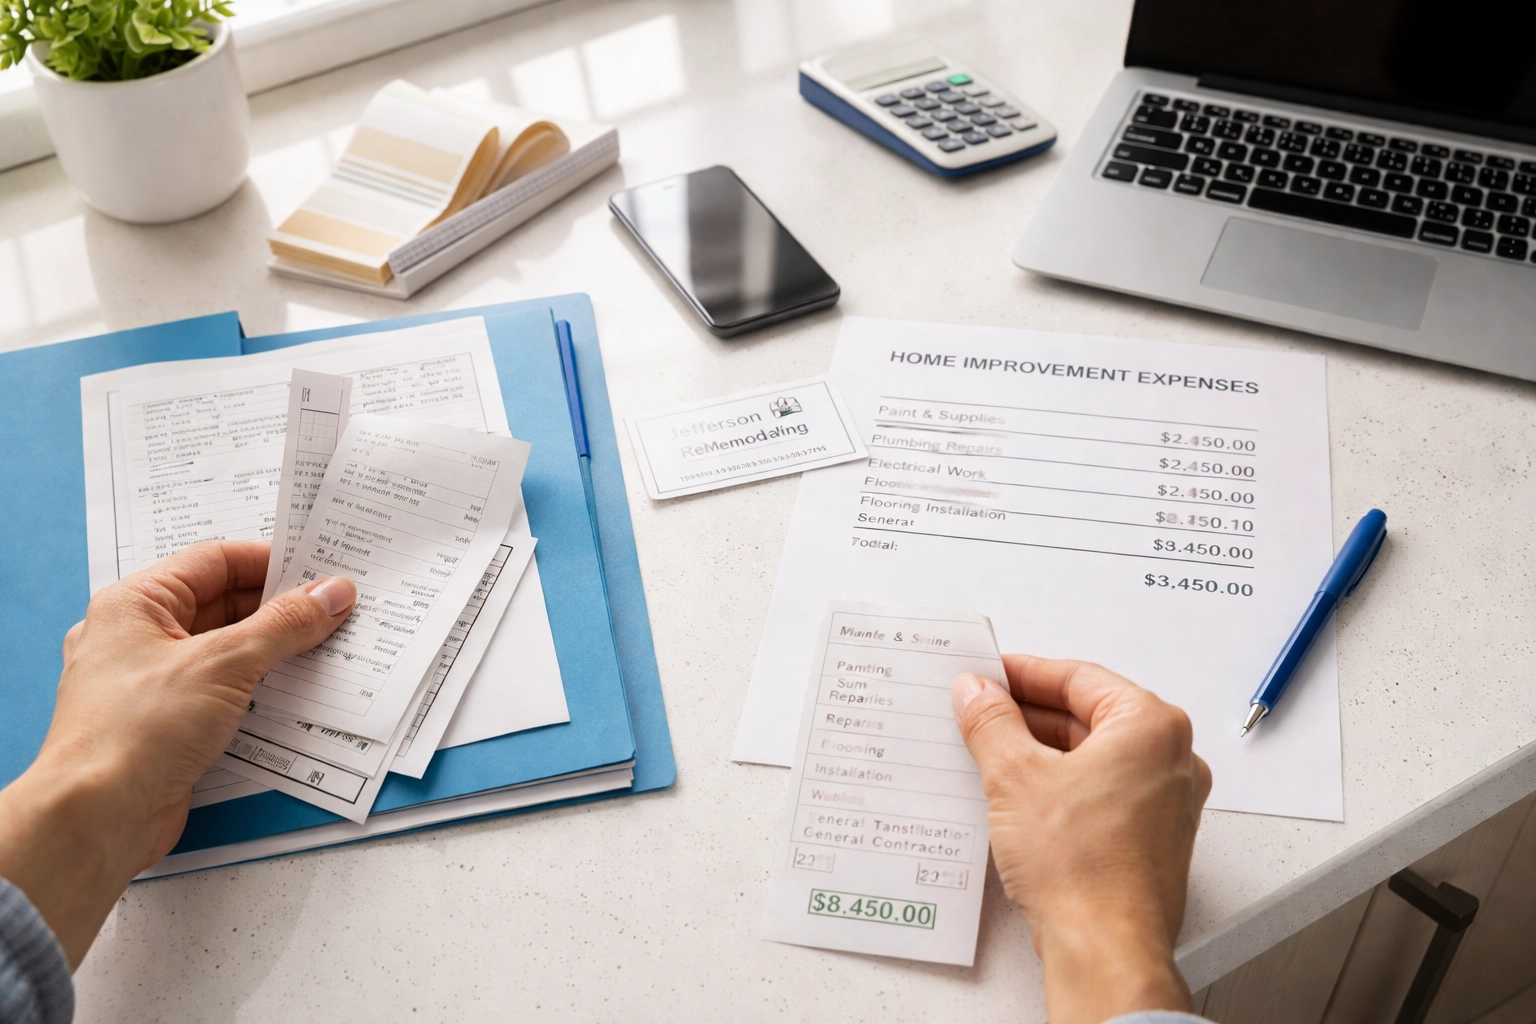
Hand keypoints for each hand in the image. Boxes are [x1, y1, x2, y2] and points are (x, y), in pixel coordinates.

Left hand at [0, 541, 354, 966]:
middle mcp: (138, 637)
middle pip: (223, 605)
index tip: (321, 572)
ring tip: (326, 649)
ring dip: (273, 651)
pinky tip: (296, 694)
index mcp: (135, 604)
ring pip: (225, 650)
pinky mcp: (166, 724)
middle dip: (280, 609)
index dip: (271, 562)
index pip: (215, 561)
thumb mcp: (224, 663)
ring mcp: (151, 682)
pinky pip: (222, 691)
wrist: (96, 819)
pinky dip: (259, 688)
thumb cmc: (134, 732)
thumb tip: (331, 594)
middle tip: (334, 612)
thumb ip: (284, 625)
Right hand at [952, 657, 1210, 1023]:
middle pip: (1089, 715)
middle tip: (980, 712)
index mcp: (1152, 727)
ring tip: (989, 753)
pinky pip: (1101, 792)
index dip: (1024, 674)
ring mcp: (1166, 802)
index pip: (1079, 678)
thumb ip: (992, 723)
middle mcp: (1172, 760)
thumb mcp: (1014, 777)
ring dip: (1041, 751)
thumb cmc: (1083, 869)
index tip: (989, 675)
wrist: (1104, 949)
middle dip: (1029, 714)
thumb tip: (978, 694)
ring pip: (1094, 756)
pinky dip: (1061, 785)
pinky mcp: (1151, 838)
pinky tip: (1018, 795)